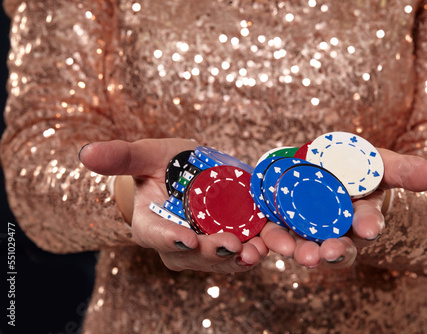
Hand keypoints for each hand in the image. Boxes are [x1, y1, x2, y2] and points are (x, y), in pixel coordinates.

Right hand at [79, 139, 267, 272]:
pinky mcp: (238, 236)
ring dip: (249, 255)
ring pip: (229, 256)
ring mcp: (212, 244)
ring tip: (264, 249)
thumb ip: (121, 157)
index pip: (158, 236)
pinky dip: (267, 247)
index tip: (186, 238)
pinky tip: (282, 243)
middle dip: (217, 252)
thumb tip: (85, 152)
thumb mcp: (144, 156)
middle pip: (199, 254)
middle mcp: (183, 244)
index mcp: (154, 226)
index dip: (171, 239)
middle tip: (234, 244)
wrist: (189, 175)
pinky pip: (252, 247)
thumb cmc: (162, 168)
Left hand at [259, 148, 426, 268]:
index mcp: (360, 215)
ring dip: (302, 251)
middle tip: (329, 253)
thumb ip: (403, 170)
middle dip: (334, 250)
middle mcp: (336, 230)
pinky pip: (274, 235)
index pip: (368, 223)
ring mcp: (307, 230)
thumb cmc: (357, 169)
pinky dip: (270, 241)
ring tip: (300, 254)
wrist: (323, 168)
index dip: (369, 224)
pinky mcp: (281, 223)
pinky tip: (266, 244)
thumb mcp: (380, 163)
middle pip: (337, 245)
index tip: (369, 228)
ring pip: (305, 245)